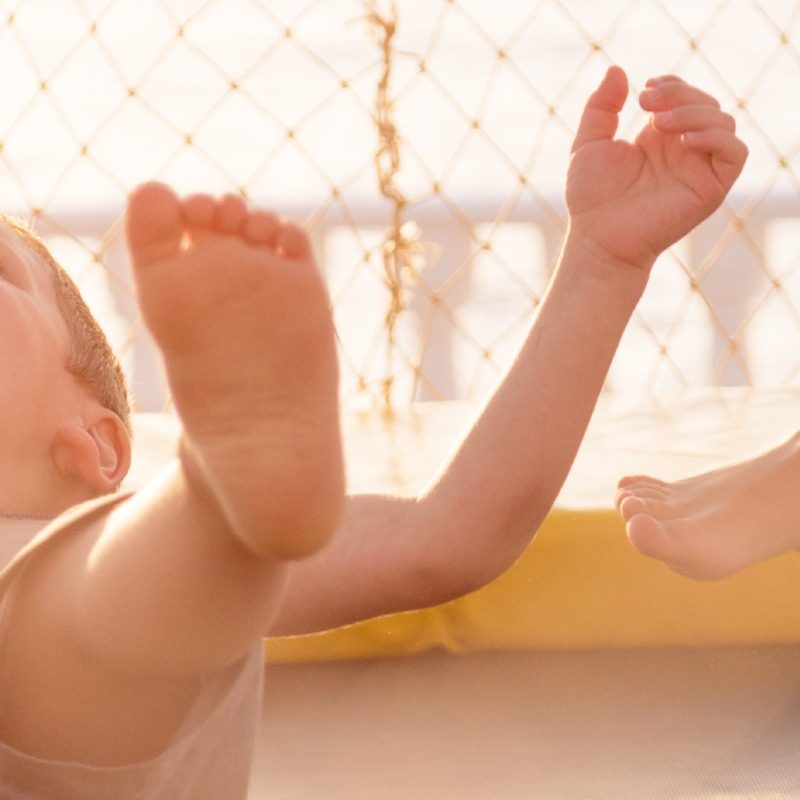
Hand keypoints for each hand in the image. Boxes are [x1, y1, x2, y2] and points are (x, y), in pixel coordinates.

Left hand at [566, 67, 747, 269]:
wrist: (597, 239)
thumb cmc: (591, 199)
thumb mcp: (588, 144)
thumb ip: (601, 108)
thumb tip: (618, 70)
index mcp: (660, 139)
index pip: (685, 96)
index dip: (673, 84)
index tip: (644, 89)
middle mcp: (684, 151)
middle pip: (706, 104)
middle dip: (680, 93)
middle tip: (645, 101)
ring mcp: (699, 169)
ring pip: (723, 123)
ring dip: (695, 112)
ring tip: (659, 123)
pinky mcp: (711, 190)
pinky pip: (734, 154)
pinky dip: (716, 138)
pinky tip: (684, 140)